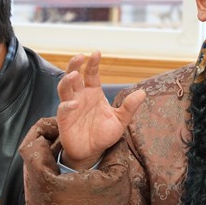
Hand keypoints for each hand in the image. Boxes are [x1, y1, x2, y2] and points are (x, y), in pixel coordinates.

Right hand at [57, 51, 145, 169]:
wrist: (92, 152)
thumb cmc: (104, 134)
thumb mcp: (120, 120)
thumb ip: (129, 107)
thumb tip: (142, 93)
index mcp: (93, 92)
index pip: (91, 73)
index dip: (92, 63)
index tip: (96, 53)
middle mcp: (80, 96)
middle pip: (73, 76)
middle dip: (74, 65)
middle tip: (80, 56)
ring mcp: (71, 107)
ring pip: (64, 88)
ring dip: (67, 80)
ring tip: (74, 74)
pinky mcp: (65, 120)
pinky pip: (63, 109)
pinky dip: (67, 105)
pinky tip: (74, 104)